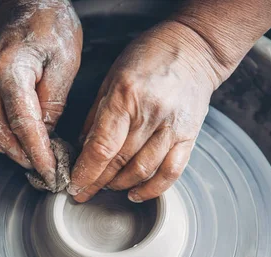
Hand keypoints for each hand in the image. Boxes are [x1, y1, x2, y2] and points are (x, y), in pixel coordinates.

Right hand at [0, 0, 81, 188]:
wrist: (26, 2)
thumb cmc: (50, 25)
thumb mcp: (65, 61)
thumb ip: (54, 100)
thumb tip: (47, 135)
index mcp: (9, 70)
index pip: (22, 124)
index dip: (37, 153)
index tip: (50, 171)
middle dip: (24, 157)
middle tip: (47, 170)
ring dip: (8, 151)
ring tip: (32, 159)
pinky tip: (14, 143)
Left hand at [68, 22, 228, 202]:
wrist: (195, 48)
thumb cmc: (148, 58)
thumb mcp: (112, 78)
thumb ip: (96, 115)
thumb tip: (81, 149)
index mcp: (126, 96)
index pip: (101, 147)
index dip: (86, 172)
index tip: (74, 185)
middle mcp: (150, 113)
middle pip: (119, 162)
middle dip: (97, 183)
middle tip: (84, 193)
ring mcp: (172, 127)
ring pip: (142, 171)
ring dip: (120, 186)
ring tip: (107, 188)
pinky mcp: (189, 136)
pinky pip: (171, 172)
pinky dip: (152, 189)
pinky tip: (135, 194)